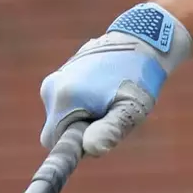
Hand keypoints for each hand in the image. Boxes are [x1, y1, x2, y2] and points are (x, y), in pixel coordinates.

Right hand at [40, 2, 192, 155]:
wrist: (140, 42)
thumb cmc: (138, 79)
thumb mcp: (129, 109)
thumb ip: (110, 130)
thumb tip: (90, 150)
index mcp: (63, 98)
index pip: (54, 143)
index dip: (74, 148)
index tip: (93, 140)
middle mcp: (52, 88)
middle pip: (58, 130)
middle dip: (81, 132)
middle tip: (110, 116)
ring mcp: (55, 79)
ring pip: (64, 116)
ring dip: (84, 117)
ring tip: (110, 100)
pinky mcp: (62, 75)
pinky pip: (68, 103)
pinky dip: (84, 104)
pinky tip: (105, 90)